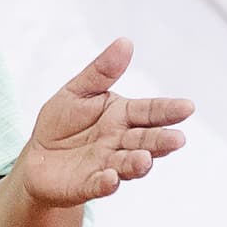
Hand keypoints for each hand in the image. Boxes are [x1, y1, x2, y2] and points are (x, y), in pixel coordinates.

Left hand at [15, 37, 191, 209]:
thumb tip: (125, 42)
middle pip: (145, 140)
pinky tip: (111, 179)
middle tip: (177, 139)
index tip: (188, 107)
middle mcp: (120, 142)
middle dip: (161, 141)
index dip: (168, 110)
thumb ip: (102, 72)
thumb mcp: (79, 91)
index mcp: (122, 116)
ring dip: (138, 163)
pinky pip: (99, 185)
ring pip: (127, 164)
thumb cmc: (63, 123)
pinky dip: (106, 183)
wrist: (38, 159)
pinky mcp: (87, 185)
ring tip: (145, 159)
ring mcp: (106, 165)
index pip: (149, 111)